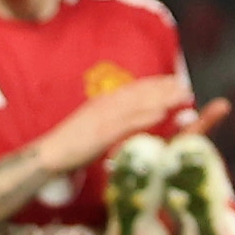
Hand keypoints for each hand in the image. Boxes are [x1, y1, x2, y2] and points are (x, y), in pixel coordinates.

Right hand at [35, 76, 212, 180]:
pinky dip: (146, 116)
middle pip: (139, 93)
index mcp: (103, 103)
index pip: (132, 89)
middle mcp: (105, 105)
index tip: (172, 80)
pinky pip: (128, 123)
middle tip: (185, 85)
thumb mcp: (92, 127)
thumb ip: (109, 121)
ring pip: (138, 104)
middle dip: (163, 88)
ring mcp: (103, 118)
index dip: (153, 83)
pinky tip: (162, 114)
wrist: (49, 155)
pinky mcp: (102, 133)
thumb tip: (124, 119)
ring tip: (182, 95)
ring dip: (161, 98)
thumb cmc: (71, 145)